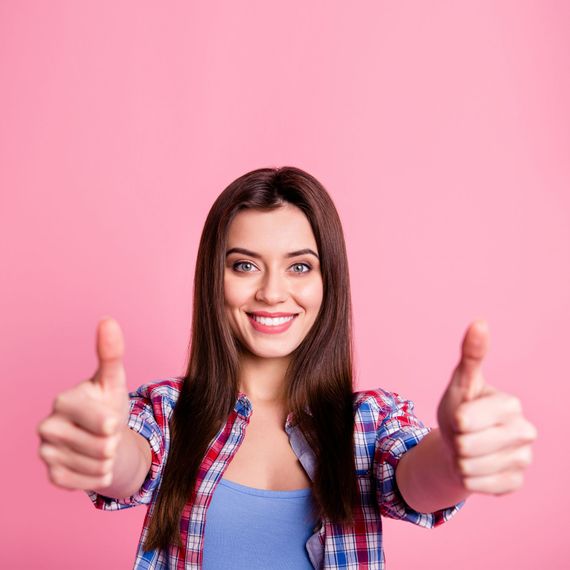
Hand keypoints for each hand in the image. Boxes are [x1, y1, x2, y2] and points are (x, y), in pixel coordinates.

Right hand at [37, 317, 129, 489]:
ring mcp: (46, 452)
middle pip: (101, 446)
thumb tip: (108, 320)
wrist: (104, 438)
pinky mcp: (51, 475)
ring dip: (107, 459)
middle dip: (112, 442)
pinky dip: (98, 476)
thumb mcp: (114, 381)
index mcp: (63, 400)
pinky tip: (95, 463)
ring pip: (95, 465)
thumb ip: (111, 353)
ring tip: (102, 446)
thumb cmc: (108, 405)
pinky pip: (85, 482)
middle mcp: (47, 425)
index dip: (113, 423)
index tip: (112, 417)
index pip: (101, 421)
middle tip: (106, 433)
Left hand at [437, 320, 537, 494]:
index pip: (466, 420)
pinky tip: (476, 467)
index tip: (461, 415)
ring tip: (468, 450)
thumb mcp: (460, 383)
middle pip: (467, 446)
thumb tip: (479, 322)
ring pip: (470, 467)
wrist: (460, 446)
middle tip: (464, 434)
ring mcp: (524, 460)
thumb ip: (471, 355)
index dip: (455, 419)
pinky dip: (468, 479)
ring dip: (460, 461)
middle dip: (456, 441)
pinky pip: (477, 486)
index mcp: (511, 404)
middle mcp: (525, 432)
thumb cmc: (460, 410)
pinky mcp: (516, 483)